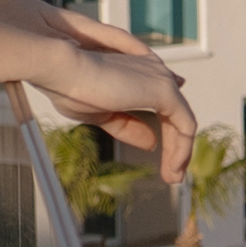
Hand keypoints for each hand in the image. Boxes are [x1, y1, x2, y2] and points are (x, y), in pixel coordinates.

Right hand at [23, 23, 193, 176]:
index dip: (165, 133)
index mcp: (138, 73)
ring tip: (172, 177)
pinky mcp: (164, 90)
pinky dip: (183, 149)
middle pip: (174, 114)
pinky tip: (174, 168)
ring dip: (180, 152)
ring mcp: (160, 79)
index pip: (162, 106)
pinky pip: (185, 124)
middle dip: (176, 146)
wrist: (60, 69)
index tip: (160, 158)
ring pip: (182, 121)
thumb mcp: (102, 115)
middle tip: (172, 174)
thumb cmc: (70, 86)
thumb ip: (129, 126)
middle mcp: (153, 71)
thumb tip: (153, 142)